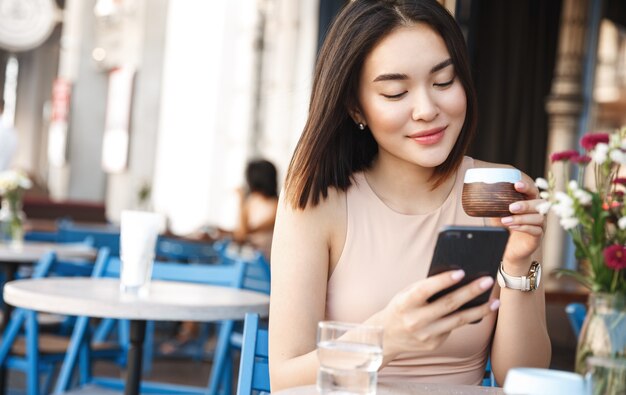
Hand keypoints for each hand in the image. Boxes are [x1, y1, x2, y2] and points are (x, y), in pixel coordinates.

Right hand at [376, 270, 499, 358]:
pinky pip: (452, 328)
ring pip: (457, 321)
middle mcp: (415, 321)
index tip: (461, 272)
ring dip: (479, 310)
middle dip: (470, 292)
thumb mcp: (405, 295)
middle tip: (487, 281)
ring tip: (494, 302)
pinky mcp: (434, 344)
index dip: (442, 281)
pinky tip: (478, 311)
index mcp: (404, 304)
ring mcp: (425, 335)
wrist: (386, 337)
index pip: (425, 290)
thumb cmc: (400, 308)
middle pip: (447, 304)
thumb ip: (425, 288)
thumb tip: (456, 279)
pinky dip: (466, 318)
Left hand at [488, 180, 544, 263]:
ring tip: (506, 220)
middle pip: (540, 204)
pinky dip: (524, 227)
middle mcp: (538, 213)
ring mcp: (540, 225)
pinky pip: (536, 230)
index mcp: (529, 203)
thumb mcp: (498, 214)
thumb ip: (496, 205)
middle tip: (511, 207)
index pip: (533, 191)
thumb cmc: (504, 228)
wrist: (508, 248)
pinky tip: (513, 227)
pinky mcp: (538, 237)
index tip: (516, 185)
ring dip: (521, 218)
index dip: (527, 187)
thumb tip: (482, 194)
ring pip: (539, 218)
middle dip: (526, 204)